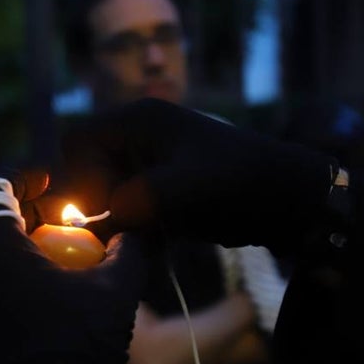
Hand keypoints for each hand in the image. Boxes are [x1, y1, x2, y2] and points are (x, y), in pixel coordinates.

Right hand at [60, 99, 336, 253]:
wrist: (284, 199)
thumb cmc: (239, 181)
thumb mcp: (187, 187)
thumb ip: (138, 199)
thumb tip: (99, 219)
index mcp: (138, 121)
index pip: (78, 142)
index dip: (80, 175)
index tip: (101, 205)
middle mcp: (137, 139)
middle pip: (87, 172)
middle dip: (97, 203)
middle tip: (119, 228)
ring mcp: (147, 168)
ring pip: (105, 197)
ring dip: (116, 222)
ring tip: (145, 237)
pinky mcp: (158, 194)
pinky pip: (126, 213)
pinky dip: (133, 231)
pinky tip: (156, 243)